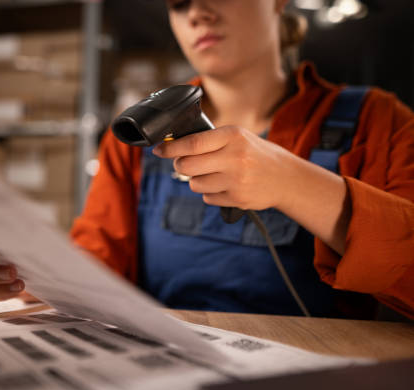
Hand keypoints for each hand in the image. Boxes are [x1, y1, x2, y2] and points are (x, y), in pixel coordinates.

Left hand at [152, 125, 291, 210]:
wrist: (285, 178)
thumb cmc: (255, 154)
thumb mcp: (237, 138)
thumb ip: (209, 140)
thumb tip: (173, 146)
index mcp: (233, 136)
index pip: (192, 142)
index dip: (170, 148)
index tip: (158, 150)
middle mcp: (235, 157)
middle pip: (187, 165)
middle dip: (180, 165)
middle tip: (185, 163)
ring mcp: (236, 180)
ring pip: (194, 183)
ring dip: (197, 180)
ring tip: (215, 174)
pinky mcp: (237, 199)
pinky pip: (207, 197)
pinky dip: (211, 193)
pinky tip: (226, 186)